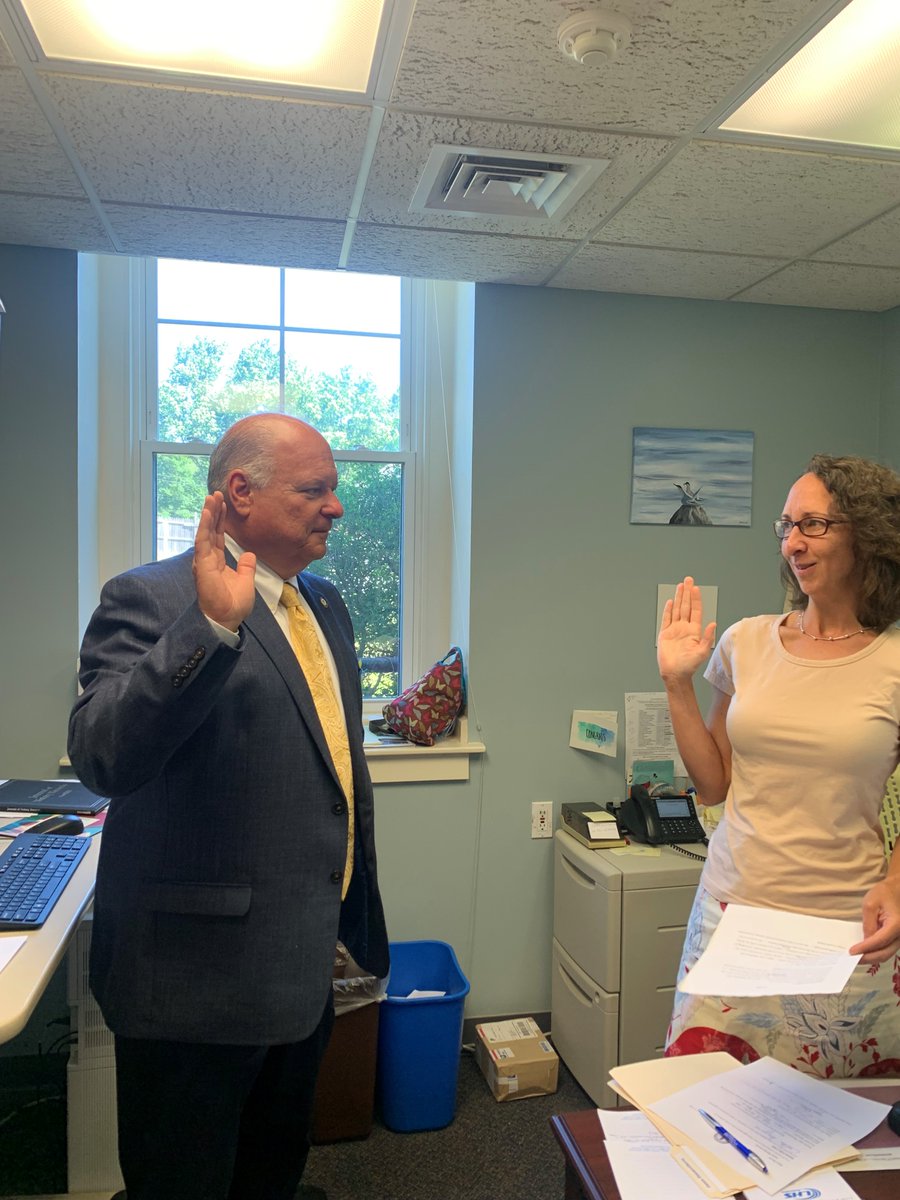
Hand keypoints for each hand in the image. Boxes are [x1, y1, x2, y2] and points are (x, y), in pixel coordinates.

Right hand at [192, 492, 257, 631]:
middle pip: (210, 530)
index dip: (220, 520)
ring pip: (205, 532)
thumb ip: (246, 567)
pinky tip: (208, 513)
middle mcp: (208, 559)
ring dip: (208, 514)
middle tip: (216, 494)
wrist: (227, 618)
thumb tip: (249, 555)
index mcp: (217, 562)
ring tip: (211, 497)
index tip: (223, 504)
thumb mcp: (246, 581)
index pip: (218, 536)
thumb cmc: (234, 604)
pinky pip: (203, 541)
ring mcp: (204, 561)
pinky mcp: (202, 564)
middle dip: (213, 512)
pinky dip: (205, 526)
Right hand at [658, 576, 716, 681]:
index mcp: (694, 631)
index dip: (696, 599)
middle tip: (688, 580)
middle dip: (687, 592)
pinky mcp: (665, 634)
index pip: (695, 610)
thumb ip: (708, 637)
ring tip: (680, 586)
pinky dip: (668, 610)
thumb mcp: (702, 652)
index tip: (696, 588)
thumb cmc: (689, 666)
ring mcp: (674, 630)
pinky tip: (670, 602)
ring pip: (677, 609)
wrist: (675, 673)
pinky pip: (666, 619)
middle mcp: (684, 628)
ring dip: (678, 597)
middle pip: (686, 606)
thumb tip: (713, 623)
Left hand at [850, 876, 899, 964]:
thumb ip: (868, 923)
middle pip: (885, 952)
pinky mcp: (896, 938)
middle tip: (852, 960)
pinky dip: (876, 952)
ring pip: (887, 953)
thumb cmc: (883, 893)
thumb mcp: (870, 904)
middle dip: (869, 958)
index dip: (865, 948)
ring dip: (872, 957)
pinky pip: (887, 948)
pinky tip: (865, 952)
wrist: (896, 890)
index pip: (879, 941)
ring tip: (857, 958)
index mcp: (896, 924)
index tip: (852, 952)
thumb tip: (865, 940)